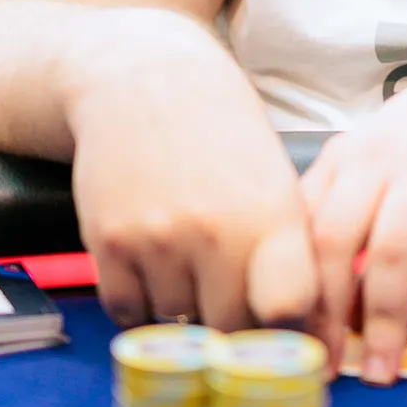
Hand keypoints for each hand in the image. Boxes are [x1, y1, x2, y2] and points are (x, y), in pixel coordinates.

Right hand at [66, 12, 317, 329]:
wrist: (142, 77)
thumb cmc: (221, 131)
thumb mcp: (274, 178)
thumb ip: (287, 249)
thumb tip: (297, 326)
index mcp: (271, 215)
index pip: (287, 310)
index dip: (286, 329)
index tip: (280, 325)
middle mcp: (215, 231)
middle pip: (229, 329)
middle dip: (233, 322)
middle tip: (230, 294)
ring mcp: (158, 239)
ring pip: (177, 320)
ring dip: (183, 305)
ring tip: (187, 257)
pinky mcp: (109, 242)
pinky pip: (128, 311)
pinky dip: (140, 303)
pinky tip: (153, 267)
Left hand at [300, 39, 406, 382]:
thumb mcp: (379, 149)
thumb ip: (343, 202)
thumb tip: (316, 289)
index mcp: (348, 157)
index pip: (299, 230)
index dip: (285, 291)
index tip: (281, 342)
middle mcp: (384, 162)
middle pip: (335, 244)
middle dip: (324, 316)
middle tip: (321, 372)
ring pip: (395, 255)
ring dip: (385, 322)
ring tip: (382, 374)